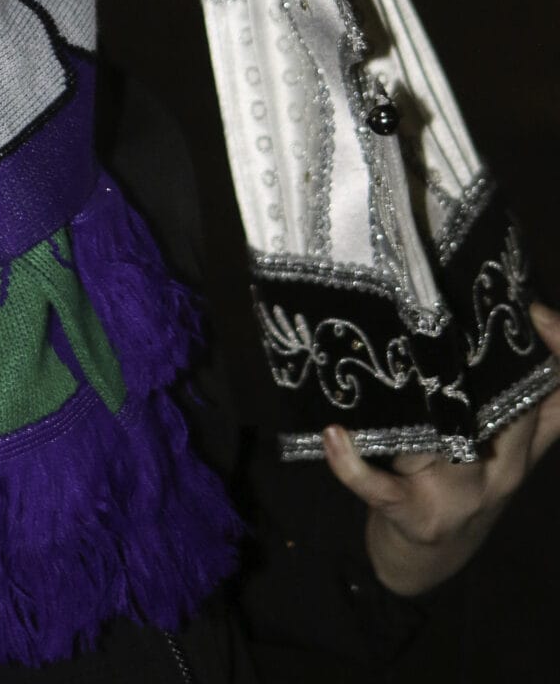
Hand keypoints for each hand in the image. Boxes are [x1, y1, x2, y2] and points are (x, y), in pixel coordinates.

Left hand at [322, 301, 559, 595]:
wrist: (426, 561)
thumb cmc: (460, 485)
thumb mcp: (500, 446)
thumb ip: (515, 398)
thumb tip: (514, 313)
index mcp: (526, 446)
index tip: (537, 310)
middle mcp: (505, 469)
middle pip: (514, 412)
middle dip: (487, 364)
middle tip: (449, 309)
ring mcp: (461, 497)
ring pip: (457, 446)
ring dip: (432, 406)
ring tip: (404, 360)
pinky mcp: (413, 516)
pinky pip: (382, 491)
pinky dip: (353, 465)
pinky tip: (335, 435)